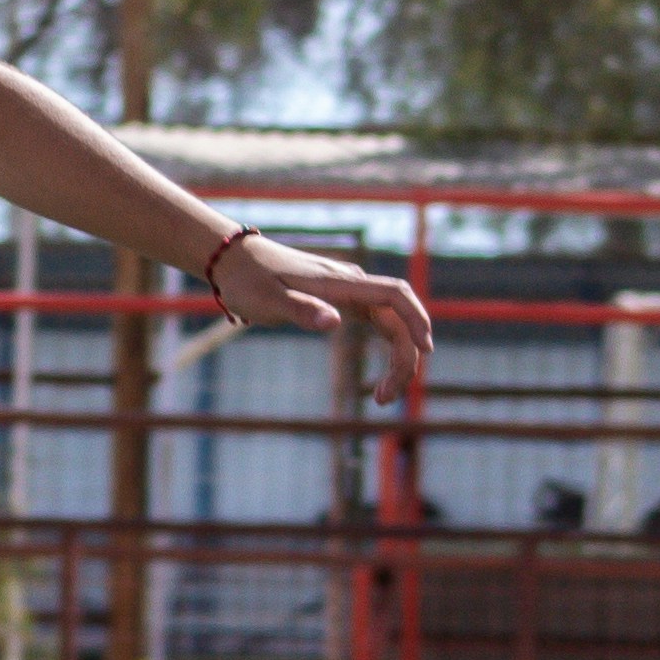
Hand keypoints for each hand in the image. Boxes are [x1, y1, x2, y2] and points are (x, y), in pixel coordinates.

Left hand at [214, 239, 436, 384]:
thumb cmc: (248, 281)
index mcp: (339, 282)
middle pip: (398, 315)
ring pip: (391, 321)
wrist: (235, 261)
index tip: (424, 351)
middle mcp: (351, 283)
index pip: (393, 295)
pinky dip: (388, 345)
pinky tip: (382, 373)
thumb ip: (300, 310)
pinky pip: (379, 320)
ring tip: (382, 397)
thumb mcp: (267, 300)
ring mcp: (348, 290)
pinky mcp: (342, 298)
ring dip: (397, 355)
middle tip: (384, 399)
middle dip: (404, 355)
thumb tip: (334, 322)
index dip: (415, 320)